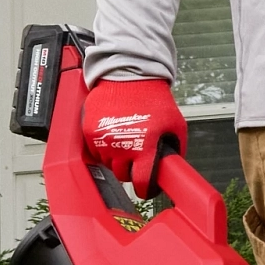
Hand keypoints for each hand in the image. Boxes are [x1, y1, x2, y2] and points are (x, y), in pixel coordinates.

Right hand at [80, 76, 188, 191]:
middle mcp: (121, 146)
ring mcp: (102, 139)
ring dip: (116, 158)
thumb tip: (173, 169)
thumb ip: (175, 149)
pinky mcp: (89, 131)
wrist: (129, 76)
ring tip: (126, 140)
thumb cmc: (153, 99)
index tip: (146, 188)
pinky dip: (103, 148)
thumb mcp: (175, 125)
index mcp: (144, 147)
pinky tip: (114, 134)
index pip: (141, 182)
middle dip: (130, 170)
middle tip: (137, 157)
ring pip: (108, 164)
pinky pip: (95, 152)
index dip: (144, 189)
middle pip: (122, 176)